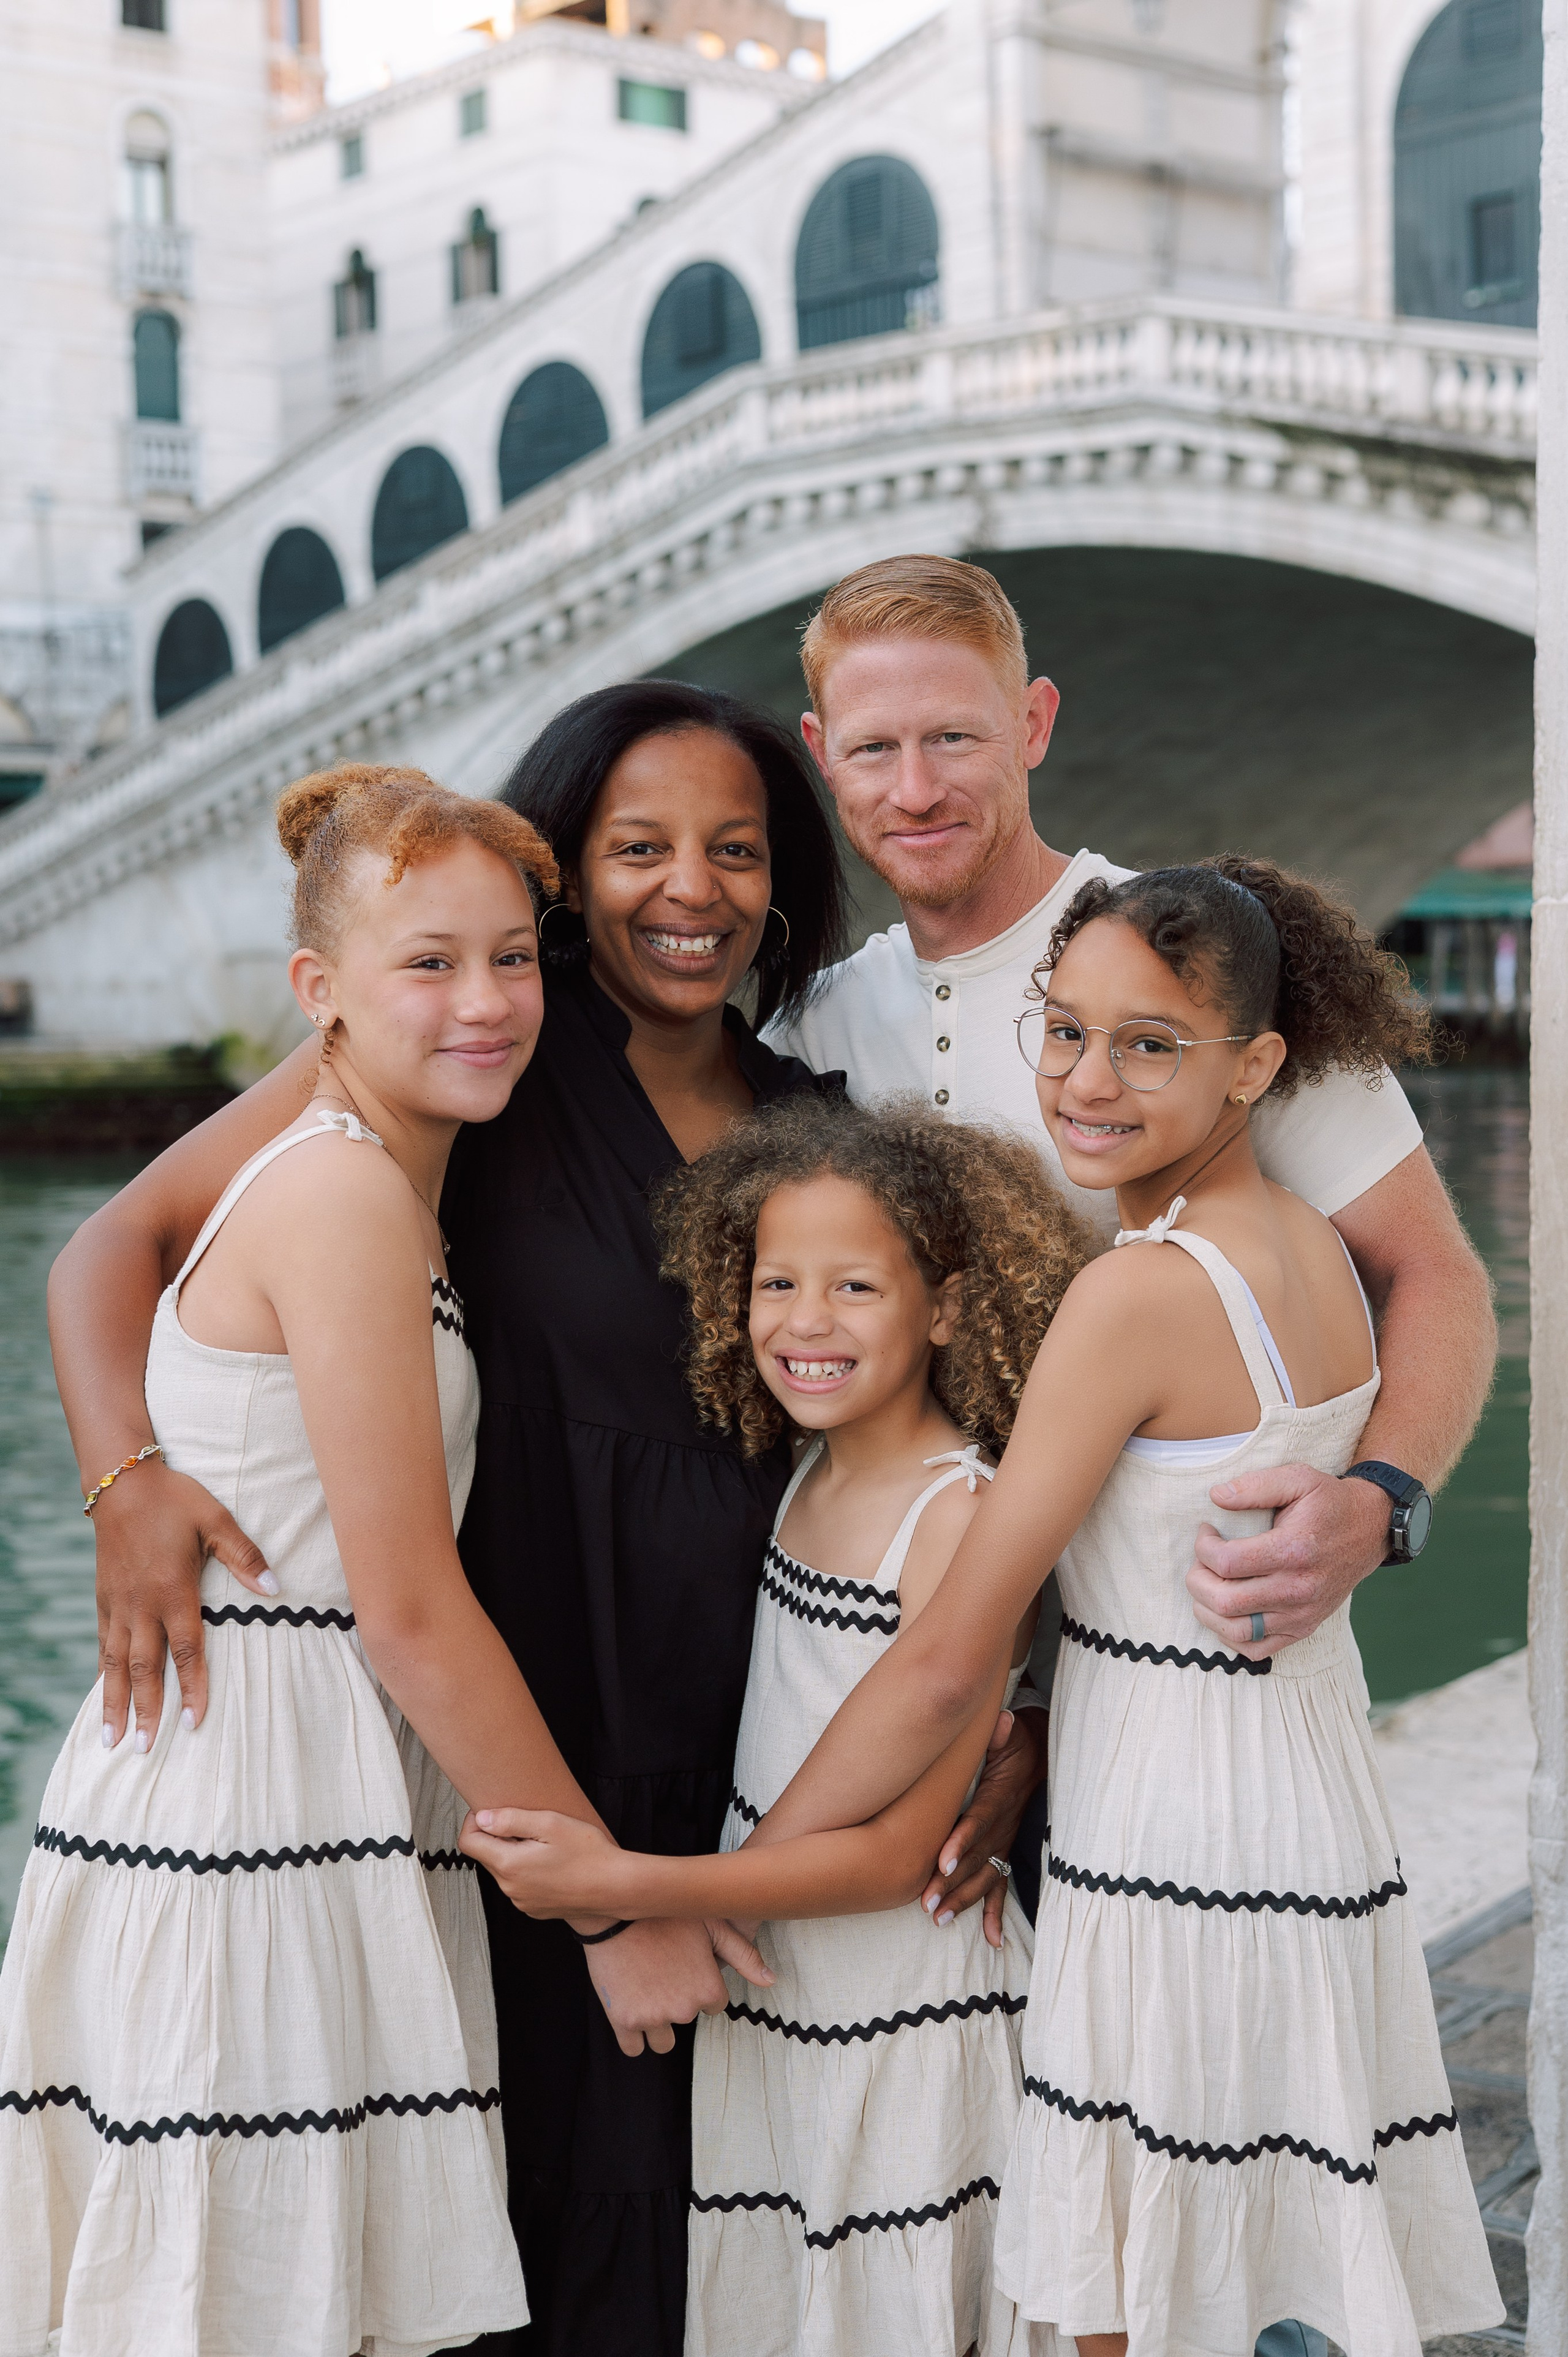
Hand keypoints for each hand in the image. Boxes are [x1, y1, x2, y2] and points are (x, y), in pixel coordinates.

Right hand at [94, 1459, 274, 1749]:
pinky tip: (105, 1695)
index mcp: (174, 1590)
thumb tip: (276, 1586)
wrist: (122, 1483)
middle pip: (145, 1669)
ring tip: (112, 1740)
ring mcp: (119, 1604)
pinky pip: (103, 1643)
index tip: (195, 1723)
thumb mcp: (217, 1520)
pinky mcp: (104, 1598)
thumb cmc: (176, 1500)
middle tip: (146, 1751)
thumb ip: (245, 1556)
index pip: (186, 1650)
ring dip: (116, 1703)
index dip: (192, 1688)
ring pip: (116, 1664)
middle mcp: (143, 1604)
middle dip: (146, 1712)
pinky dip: (103, 1673)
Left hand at [461, 1806, 624, 1917]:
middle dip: (497, 1837)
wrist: (615, 1887)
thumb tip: (482, 1818)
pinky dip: (527, 1872)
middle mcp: (510, 1888)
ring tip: (543, 1843)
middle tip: (526, 1823)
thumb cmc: (588, 1852)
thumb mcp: (550, 1823)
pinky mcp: (534, 1909)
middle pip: (486, 1856)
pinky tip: (551, 1863)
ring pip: (504, 1871)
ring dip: (513, 1854)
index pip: (468, 1842)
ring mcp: (522, 1902)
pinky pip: (520, 1886)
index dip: (473, 1821)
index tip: (490, 1811)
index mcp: (509, 1865)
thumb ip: (511, 1819)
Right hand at [584, 1917, 772, 2058]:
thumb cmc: (666, 1913)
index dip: (699, 1985)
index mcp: (708, 1988)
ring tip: (646, 1993)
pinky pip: (633, 2049)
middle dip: (677, 2001)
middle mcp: (684, 2009)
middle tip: (662, 1972)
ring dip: (657, 2024)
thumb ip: (744, 1955)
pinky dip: (633, 2036)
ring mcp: (653, 2018)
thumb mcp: (713, 1925)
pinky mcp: (624, 2022)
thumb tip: (771, 1980)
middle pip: (687, 2018)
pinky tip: (630, 2011)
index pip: (713, 2005)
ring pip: (663, 2042)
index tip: (684, 1968)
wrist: (616, 1911)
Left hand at [920, 1706, 1045, 1948]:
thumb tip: (1003, 1723)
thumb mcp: (1012, 1734)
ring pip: (985, 1877)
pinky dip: (995, 1914)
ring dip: (963, 1901)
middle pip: (977, 1859)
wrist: (1037, 1756)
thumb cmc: (1015, 1743)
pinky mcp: (1005, 1850)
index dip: (962, 1842)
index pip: (980, 1822)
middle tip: (928, 1905)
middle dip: (953, 1884)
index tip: (943, 1862)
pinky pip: (1002, 1885)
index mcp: (1000, 1797)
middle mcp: (1004, 1825)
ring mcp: (1005, 1841)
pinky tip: (992, 1941)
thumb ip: (1003, 1733)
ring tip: (939, 1920)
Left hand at [1186, 1463, 1389, 1660]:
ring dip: (1208, 1610)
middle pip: (1225, 1602)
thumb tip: (1216, 1496)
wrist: (1369, 1530)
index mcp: (1293, 1550)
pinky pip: (1256, 1649)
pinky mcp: (1304, 1628)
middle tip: (1202, 1560)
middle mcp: (1298, 1589)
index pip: (1227, 1563)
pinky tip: (1227, 1610)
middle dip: (1198, 1580)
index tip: (1207, 1531)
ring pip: (1235, 1631)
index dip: (1203, 1547)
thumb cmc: (1329, 1503)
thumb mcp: (1298, 1478)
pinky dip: (1231, 1635)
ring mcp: (1301, 1614)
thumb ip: (1256, 1486)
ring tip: (1209, 1584)